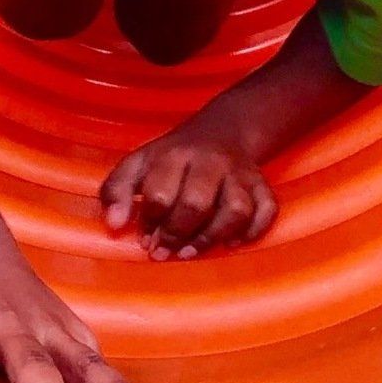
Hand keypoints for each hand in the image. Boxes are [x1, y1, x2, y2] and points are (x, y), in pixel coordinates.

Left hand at [99, 119, 278, 260]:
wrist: (221, 131)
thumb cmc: (171, 158)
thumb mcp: (137, 164)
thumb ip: (116, 191)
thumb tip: (115, 226)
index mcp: (174, 154)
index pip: (159, 193)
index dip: (149, 222)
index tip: (146, 238)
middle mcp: (210, 161)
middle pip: (196, 203)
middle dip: (177, 234)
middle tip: (165, 250)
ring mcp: (239, 173)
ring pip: (236, 209)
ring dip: (213, 237)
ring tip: (193, 251)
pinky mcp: (261, 184)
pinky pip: (267, 209)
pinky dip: (253, 230)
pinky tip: (232, 242)